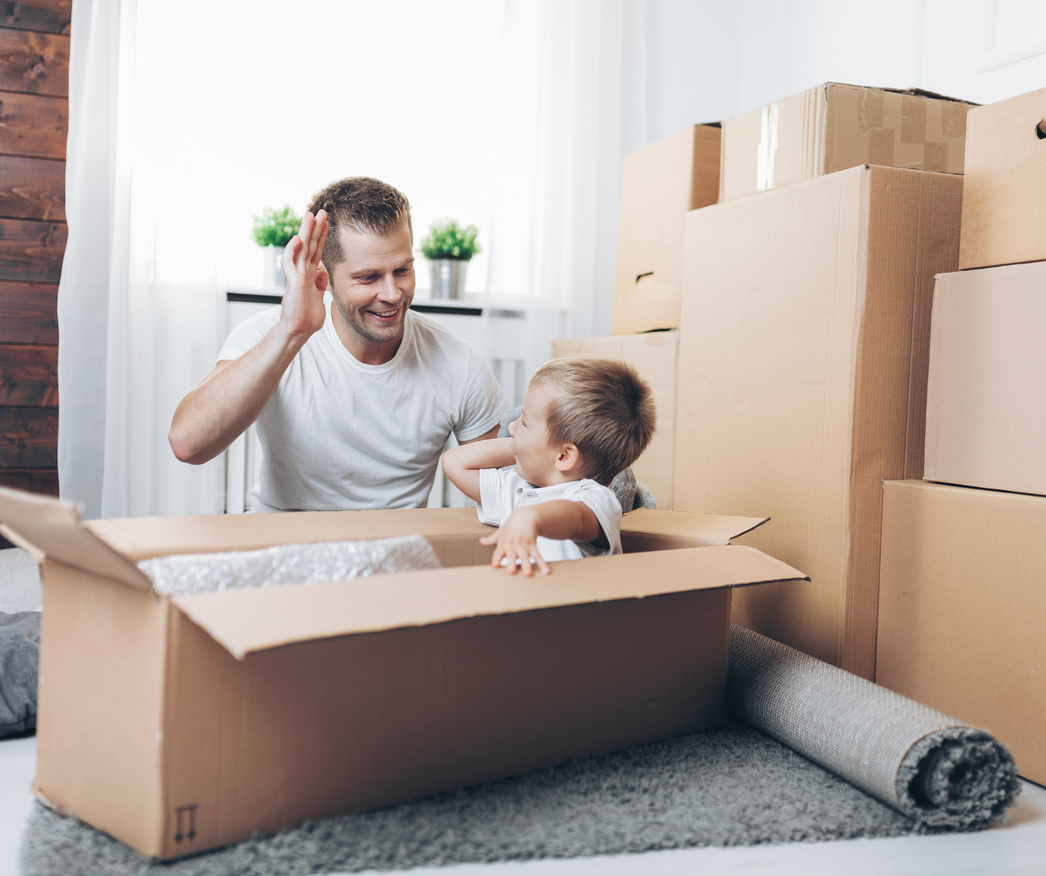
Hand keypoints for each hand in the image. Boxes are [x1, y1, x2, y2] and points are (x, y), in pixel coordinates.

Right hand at [278, 210, 328, 341]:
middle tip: (321, 210)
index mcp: (310, 274)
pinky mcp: (293, 282)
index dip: (321, 235)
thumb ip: (320, 282)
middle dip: (315, 227)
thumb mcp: (319, 296)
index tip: (327, 222)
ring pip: (300, 248)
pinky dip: (293, 250)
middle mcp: (302, 271)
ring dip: (305, 231)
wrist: (299, 330)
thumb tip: (323, 271)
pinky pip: (291, 263)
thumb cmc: (307, 317)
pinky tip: (298, 239)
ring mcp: (296, 275)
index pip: (317, 250)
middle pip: (309, 244)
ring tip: (309, 214)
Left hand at [480, 506, 550, 576]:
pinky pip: (538, 556)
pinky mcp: (533, 545)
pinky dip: (542, 564)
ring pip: (525, 557)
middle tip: (511, 572)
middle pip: (512, 555)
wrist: (526, 516)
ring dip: (527, 565)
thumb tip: (481, 542)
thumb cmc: (511, 526)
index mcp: (503, 544)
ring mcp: (523, 546)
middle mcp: (513, 545)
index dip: (497, 558)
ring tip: (528, 574)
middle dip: (511, 563)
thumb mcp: (500, 532)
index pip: (498, 552)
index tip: (495, 565)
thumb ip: (491, 540)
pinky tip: (546, 571)